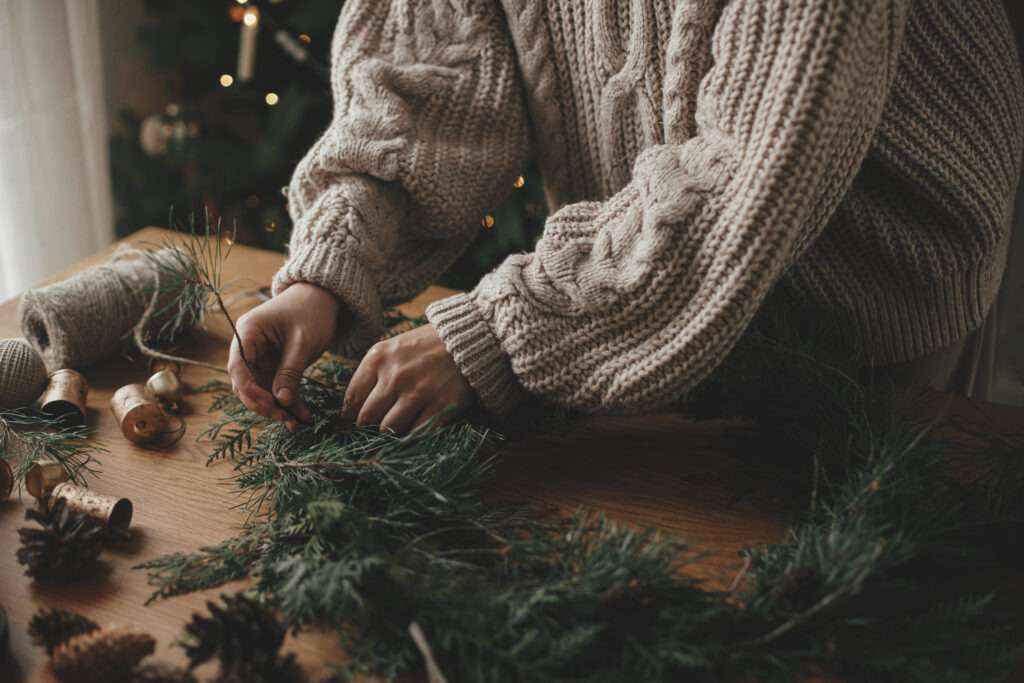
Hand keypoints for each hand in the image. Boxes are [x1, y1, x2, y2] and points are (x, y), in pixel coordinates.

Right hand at [228, 283, 339, 430]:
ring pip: (260, 390)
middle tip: (286, 419)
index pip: (238, 368)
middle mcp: (247, 346)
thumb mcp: (302, 343)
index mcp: (247, 332)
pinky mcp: (271, 364)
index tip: (271, 405)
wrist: (321, 298)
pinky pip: (274, 387)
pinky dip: (286, 400)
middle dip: (264, 404)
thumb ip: (289, 373)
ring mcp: (258, 356)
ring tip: (297, 423)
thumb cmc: (311, 312)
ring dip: (277, 407)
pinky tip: (301, 415)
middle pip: (245, 383)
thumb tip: (280, 402)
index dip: (250, 391)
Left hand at [343, 323, 474, 434]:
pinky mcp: (440, 405)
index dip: (348, 417)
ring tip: (395, 427)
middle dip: (367, 427)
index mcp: (377, 358)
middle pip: (367, 418)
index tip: (350, 425)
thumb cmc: (425, 346)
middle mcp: (394, 376)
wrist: (467, 339)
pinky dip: (411, 436)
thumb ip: (372, 374)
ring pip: (389, 429)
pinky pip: (416, 433)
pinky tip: (413, 429)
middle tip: (371, 430)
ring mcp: (418, 392)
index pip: (351, 398)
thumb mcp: (392, 349)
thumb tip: (352, 410)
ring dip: (389, 432)